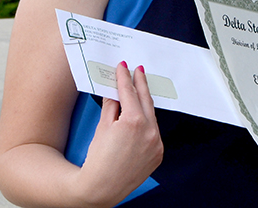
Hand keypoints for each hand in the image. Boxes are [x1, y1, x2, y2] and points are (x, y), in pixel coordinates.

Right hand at [77, 62, 163, 205]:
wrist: (100, 188)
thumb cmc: (98, 160)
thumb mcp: (102, 127)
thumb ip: (111, 105)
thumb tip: (115, 91)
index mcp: (134, 122)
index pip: (130, 93)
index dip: (125, 79)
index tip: (124, 68)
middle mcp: (149, 131)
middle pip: (146, 100)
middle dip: (141, 84)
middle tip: (138, 70)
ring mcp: (156, 143)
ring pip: (151, 116)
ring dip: (144, 104)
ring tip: (138, 92)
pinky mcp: (159, 153)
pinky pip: (154, 132)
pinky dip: (147, 124)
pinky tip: (140, 118)